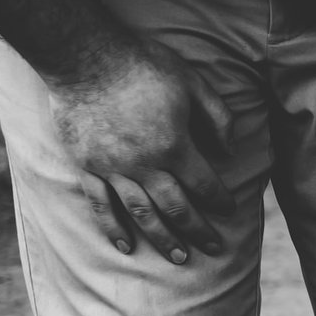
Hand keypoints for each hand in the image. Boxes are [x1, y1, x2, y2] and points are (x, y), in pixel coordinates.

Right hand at [48, 38, 234, 264]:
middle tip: (213, 248)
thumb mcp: (193, 83)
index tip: (230, 211)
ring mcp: (113, 169)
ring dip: (163, 239)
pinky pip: (101, 205)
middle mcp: (145, 165)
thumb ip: (217, 117)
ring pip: (142, 214)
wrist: (85, 56)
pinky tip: (126, 246)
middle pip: (176, 208)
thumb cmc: (143, 65)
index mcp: (174, 146)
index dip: (220, 201)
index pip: (204, 184)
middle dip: (198, 230)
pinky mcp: (87, 167)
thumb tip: (230, 152)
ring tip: (180, 259)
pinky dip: (113, 228)